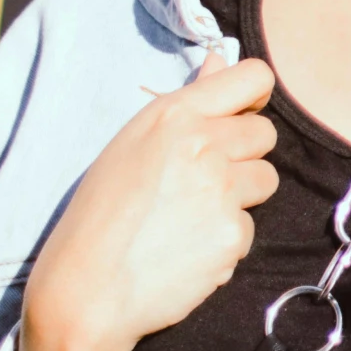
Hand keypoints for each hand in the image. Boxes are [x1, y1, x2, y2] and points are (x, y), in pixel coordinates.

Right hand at [24, 50, 277, 350]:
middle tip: (201, 180)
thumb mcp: (133, 141)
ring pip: (264, 180)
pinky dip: (225, 240)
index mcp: (176, 114)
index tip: (241, 116)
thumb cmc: (100, 212)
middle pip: (264, 134)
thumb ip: (187, 100)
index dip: (254, 96)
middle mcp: (205, 144)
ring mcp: (222, 190)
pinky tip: (188, 250)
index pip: (254, 76)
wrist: (86, 290)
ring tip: (190, 216)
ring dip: (238, 197)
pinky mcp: (232, 235)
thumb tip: (219, 60)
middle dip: (243, 154)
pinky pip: (248, 228)